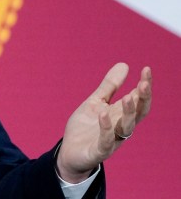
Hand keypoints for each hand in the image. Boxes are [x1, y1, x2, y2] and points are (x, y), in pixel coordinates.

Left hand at [57, 63, 152, 181]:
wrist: (70, 153)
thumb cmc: (85, 127)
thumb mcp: (96, 102)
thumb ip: (109, 86)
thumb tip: (125, 64)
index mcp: (121, 115)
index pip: (138, 100)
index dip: (144, 86)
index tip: (146, 69)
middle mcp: (120, 127)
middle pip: (138, 114)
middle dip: (143, 99)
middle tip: (144, 83)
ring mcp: (112, 140)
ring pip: (126, 127)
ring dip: (128, 113)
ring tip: (128, 96)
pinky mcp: (99, 151)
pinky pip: (106, 141)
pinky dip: (106, 128)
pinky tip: (103, 114)